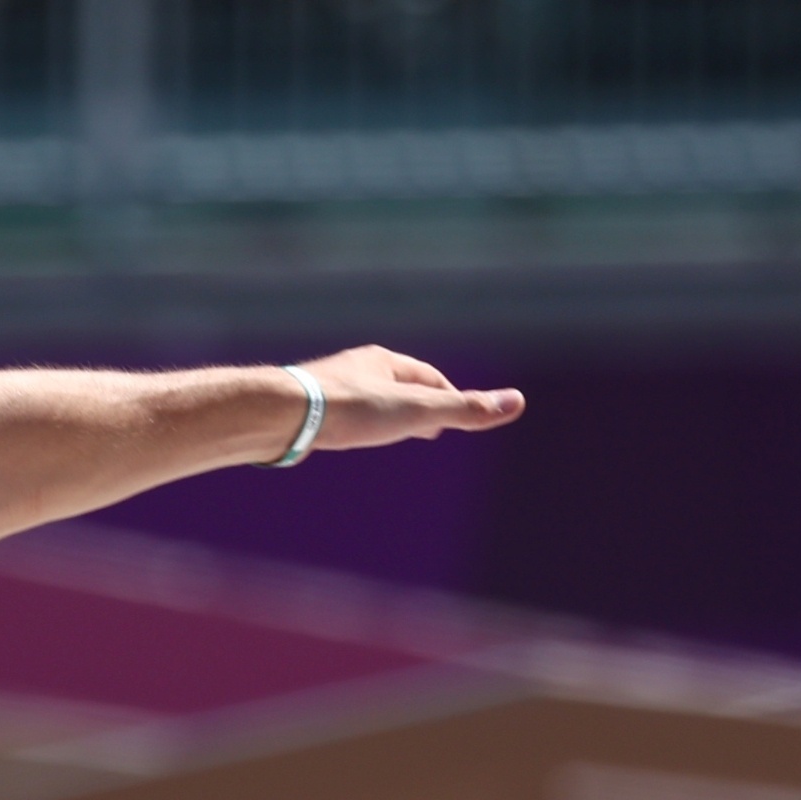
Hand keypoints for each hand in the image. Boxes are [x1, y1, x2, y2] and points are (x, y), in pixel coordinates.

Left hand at [294, 346, 522, 452]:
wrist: (283, 414)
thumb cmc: (350, 410)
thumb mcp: (415, 412)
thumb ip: (463, 411)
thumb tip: (516, 403)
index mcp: (384, 362)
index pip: (426, 377)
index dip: (444, 397)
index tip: (453, 416)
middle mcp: (354, 368)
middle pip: (394, 385)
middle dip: (413, 403)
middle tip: (427, 426)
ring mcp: (326, 387)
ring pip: (362, 399)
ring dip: (380, 414)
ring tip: (387, 433)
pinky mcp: (302, 410)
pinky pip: (333, 415)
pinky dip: (349, 425)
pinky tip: (340, 437)